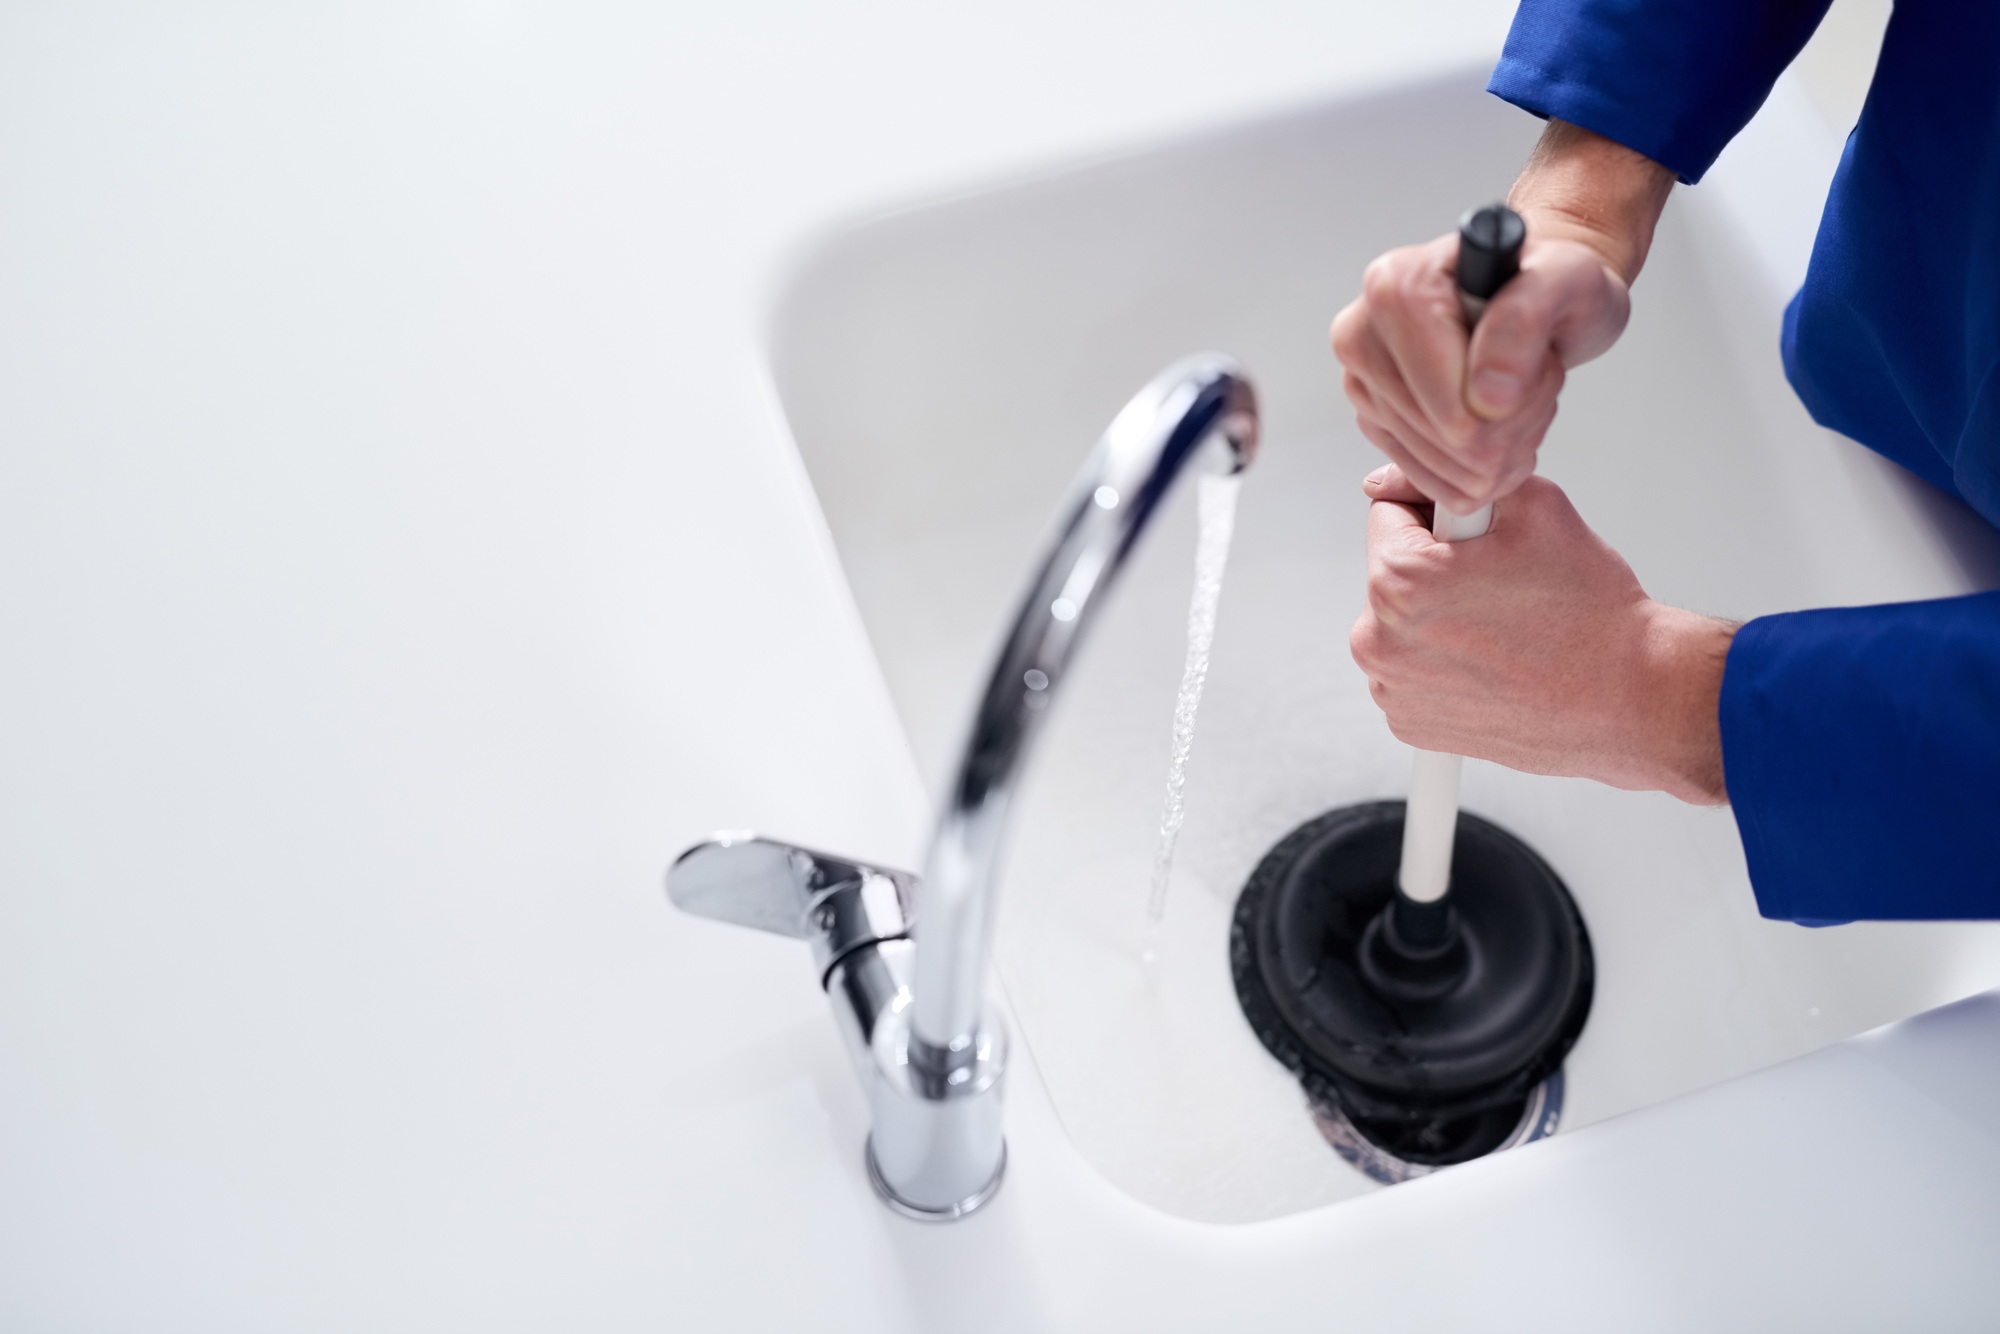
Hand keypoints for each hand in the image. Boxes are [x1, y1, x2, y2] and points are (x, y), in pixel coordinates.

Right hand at [1329, 119, 1675, 513]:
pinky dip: (1463, 468)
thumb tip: (1487, 391)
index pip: (1432, 388)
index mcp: (1400, 286)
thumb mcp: (1569, 288)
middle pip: (1426, 431)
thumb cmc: (1560, 281)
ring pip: (1421, 458)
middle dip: (1492, 437)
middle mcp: (1364, 326)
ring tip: (1518, 411)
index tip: (1530, 396)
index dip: (1489, 414)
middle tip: (1534, 401)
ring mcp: (1363, 372)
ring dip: (1483, 455)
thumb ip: (1528, 326)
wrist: (1552, 291)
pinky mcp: (1373, 408)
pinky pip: (1416, 469)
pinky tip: (1493, 435)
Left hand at [1348, 464, 1733, 804]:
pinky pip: (1411, 671)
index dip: (1440, 516)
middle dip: (1436, 568)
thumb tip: (1391, 480)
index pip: (1387, 510)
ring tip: (1502, 629)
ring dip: (1437, 617)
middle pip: (1391, 571)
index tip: (1479, 539)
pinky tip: (1493, 665)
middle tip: (1501, 587)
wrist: (1628, 698)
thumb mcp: (1534, 505)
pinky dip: (1443, 664)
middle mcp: (1378, 641)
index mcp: (1398, 580)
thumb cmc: (1589, 612)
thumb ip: (1455, 481)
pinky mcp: (1408, 723)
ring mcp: (1392, 689)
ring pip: (1399, 623)